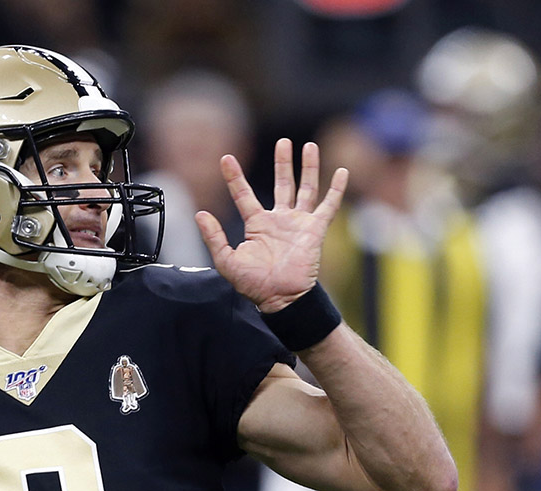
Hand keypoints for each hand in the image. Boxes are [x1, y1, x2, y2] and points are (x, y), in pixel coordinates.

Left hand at [195, 140, 347, 312]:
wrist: (280, 297)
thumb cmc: (253, 284)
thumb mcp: (227, 261)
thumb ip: (214, 237)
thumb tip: (200, 214)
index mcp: (257, 224)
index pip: (243, 194)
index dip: (234, 177)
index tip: (225, 158)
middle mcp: (279, 219)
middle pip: (282, 184)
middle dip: (283, 163)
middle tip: (282, 142)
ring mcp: (298, 223)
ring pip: (305, 188)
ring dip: (307, 167)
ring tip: (307, 146)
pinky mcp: (315, 230)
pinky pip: (328, 206)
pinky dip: (335, 189)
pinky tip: (340, 171)